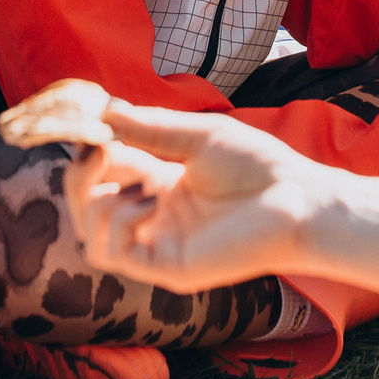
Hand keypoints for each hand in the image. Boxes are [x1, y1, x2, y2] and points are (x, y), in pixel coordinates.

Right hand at [66, 101, 335, 291]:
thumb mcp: (197, 138)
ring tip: (141, 177)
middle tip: (98, 149)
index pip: (105, 173)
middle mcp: (152, 217)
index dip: (92, 150)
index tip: (92, 123)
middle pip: (87, 207)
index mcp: (160, 185)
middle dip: (81, 176)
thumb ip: (150, 129)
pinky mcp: (165, 268)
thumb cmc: (257, 166)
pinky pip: (113, 252)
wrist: (297, 200)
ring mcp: (157, 245)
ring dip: (99, 199)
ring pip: (91, 235)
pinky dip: (118, 220)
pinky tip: (151, 199)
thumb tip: (103, 111)